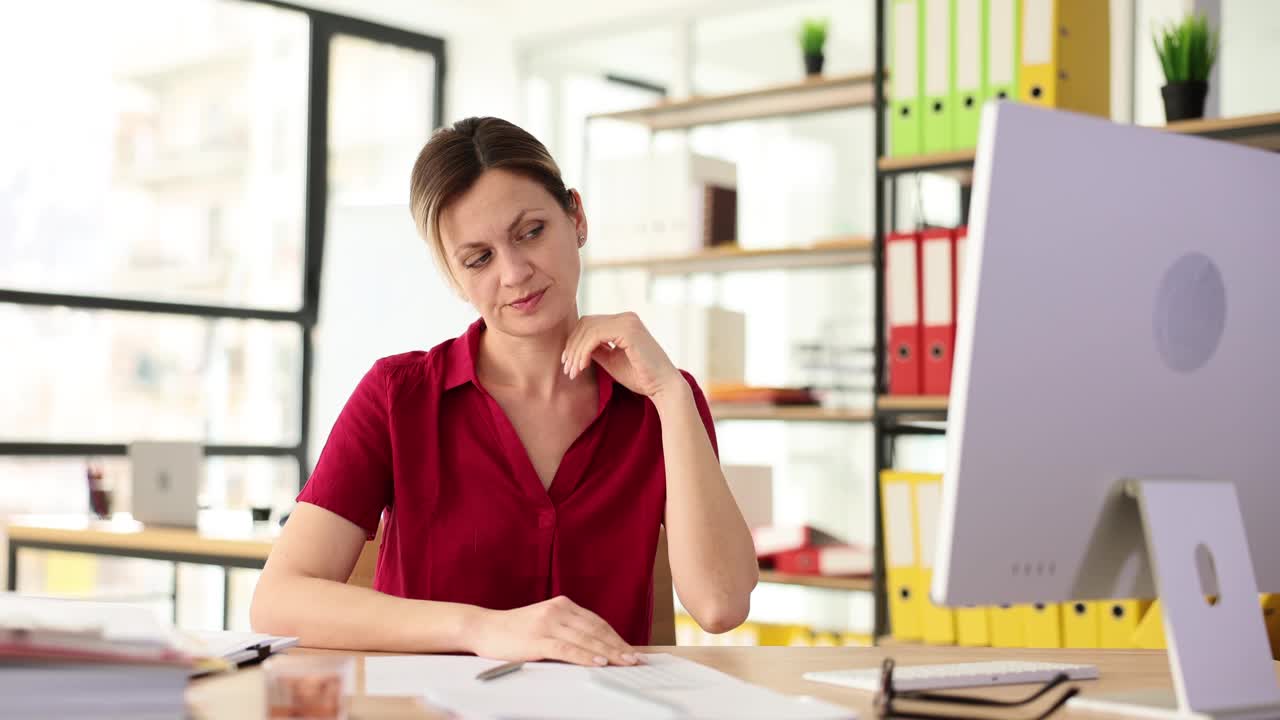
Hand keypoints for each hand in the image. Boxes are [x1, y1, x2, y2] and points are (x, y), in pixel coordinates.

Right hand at [467, 596, 639, 666]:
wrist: (483, 627)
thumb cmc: (515, 629)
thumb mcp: (545, 622)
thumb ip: (568, 628)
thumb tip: (596, 646)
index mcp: (563, 605)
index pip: (597, 622)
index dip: (616, 637)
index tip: (630, 650)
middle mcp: (558, 611)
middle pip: (596, 630)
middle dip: (618, 646)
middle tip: (635, 660)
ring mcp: (548, 624)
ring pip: (586, 639)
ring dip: (608, 652)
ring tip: (624, 663)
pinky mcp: (538, 639)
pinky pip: (567, 649)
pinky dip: (585, 656)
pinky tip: (598, 662)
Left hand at [562, 313, 682, 399]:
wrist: (663, 387)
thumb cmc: (640, 377)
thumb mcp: (611, 361)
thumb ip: (596, 350)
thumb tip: (574, 345)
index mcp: (624, 322)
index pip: (589, 324)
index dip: (574, 342)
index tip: (568, 363)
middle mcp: (626, 317)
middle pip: (586, 323)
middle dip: (572, 347)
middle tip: (567, 369)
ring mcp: (628, 321)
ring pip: (588, 329)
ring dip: (576, 352)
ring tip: (573, 372)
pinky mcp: (628, 330)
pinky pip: (595, 336)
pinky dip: (584, 351)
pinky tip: (583, 366)